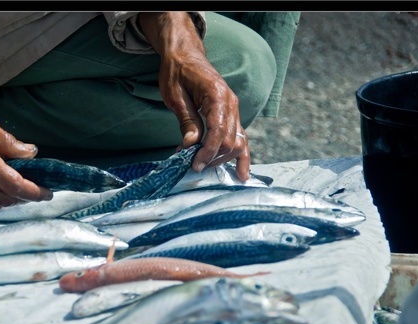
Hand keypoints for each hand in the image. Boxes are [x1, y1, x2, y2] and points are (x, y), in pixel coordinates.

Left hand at [138, 12, 249, 180]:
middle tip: (193, 165)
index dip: (208, 152)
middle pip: (231, 141)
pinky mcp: (232, 115)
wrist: (184, 55)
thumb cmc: (177, 72)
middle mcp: (231, 103)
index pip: (219, 132)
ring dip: (222, 158)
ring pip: (238, 142)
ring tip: (204, 165)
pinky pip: (242, 138)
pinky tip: (242, 174)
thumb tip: (191, 146)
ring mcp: (234, 109)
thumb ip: (187, 121)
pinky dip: (242, 156)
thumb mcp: (175, 96)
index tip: (194, 164)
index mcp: (217, 96)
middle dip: (213, 157)